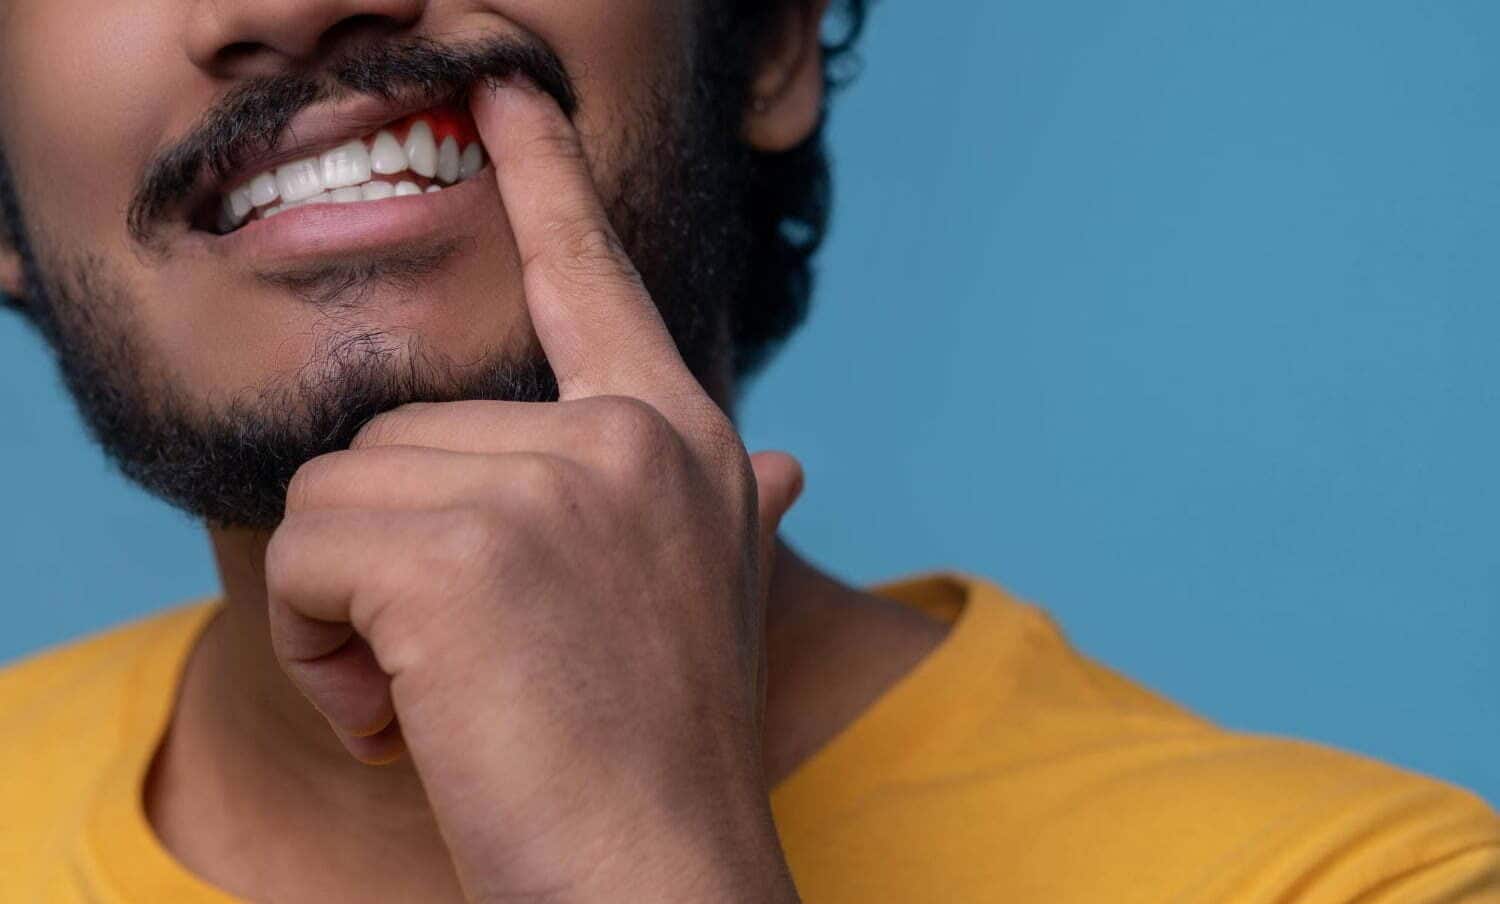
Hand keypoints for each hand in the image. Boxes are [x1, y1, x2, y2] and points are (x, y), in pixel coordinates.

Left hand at [263, 78, 804, 902]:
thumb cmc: (660, 750)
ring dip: (347, 616)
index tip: (505, 90)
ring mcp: (554, 485)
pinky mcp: (464, 554)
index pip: (592, 280)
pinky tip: (403, 719)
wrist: (660, 880)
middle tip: (462, 674)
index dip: (547, 183)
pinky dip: (314, 650)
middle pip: (399, 436)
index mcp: (674, 441)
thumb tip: (780, 454)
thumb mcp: (700, 596)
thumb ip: (716, 500)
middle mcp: (626, 439)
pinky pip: (303, 558)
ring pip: (338, 497)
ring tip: (442, 699)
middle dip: (390, 568)